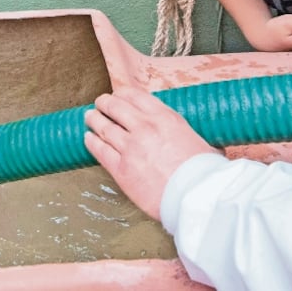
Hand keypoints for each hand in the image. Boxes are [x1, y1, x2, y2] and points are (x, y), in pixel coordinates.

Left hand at [83, 86, 220, 220]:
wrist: (195, 197)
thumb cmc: (203, 173)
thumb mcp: (198, 140)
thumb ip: (184, 135)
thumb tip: (190, 138)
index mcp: (165, 118)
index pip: (135, 96)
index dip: (122, 94)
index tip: (119, 95)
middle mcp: (145, 128)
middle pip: (115, 107)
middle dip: (105, 103)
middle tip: (100, 103)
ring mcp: (130, 148)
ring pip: (103, 126)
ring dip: (94, 119)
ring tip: (90, 117)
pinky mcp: (121, 169)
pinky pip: (99, 150)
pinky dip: (91, 141)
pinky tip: (88, 138)